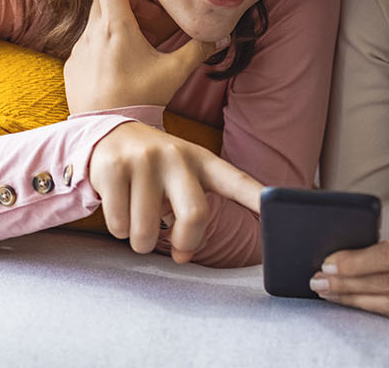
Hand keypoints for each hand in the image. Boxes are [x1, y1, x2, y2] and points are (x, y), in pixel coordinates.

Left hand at [64, 0, 220, 112]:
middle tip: (148, 20)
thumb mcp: (175, 72)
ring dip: (115, 25)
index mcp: (116, 27)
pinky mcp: (71, 67)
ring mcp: (78, 51)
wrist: (108, 131)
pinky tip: (119, 67)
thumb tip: (222, 36)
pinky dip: (102, 46)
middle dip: (127, 2)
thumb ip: (198, 50)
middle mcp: (92, 34)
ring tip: (136, 47)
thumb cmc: (141, 98)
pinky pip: (86, 46)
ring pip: (95, 23)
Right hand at [88, 121, 262, 261]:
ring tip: (139, 222)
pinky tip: (119, 207)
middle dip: (185, 243)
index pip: (236, 180)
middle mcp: (176, 155)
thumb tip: (185, 254)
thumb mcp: (183, 179)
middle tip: (176, 247)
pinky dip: (119, 229)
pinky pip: (118, 224)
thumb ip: (192, 217)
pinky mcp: (113, 168)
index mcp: (202, 160)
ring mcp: (144, 160)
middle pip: (195, 216)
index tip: (280, 209)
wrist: (109, 134)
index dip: (258, 197)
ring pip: (146, 231)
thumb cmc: (156, 169)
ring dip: (142, 242)